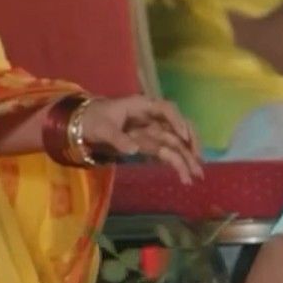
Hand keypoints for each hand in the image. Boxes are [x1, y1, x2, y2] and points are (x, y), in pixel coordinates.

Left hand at [80, 95, 204, 182]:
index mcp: (142, 106)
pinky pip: (167, 152)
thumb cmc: (93, 120)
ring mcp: (152, 130)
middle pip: (178, 126)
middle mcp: (152, 117)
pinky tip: (184, 176)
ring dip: (188, 156)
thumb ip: (117, 138)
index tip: (182, 137)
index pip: (166, 109)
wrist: (83, 124)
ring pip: (176, 141)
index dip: (177, 121)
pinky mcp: (149, 143)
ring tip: (196, 175)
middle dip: (191, 142)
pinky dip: (177, 163)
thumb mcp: (102, 128)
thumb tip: (134, 149)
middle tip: (198, 159)